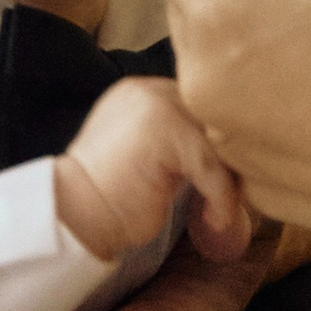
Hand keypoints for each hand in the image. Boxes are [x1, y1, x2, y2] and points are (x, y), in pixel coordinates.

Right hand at [63, 77, 249, 263]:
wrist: (75, 217)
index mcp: (143, 92)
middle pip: (215, 120)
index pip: (203, 109)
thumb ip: (181, 143)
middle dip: (230, 159)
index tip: (231, 179)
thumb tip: (236, 153)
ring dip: (229, 182)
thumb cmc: (114, 198)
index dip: (222, 144)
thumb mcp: (150, 158)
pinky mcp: (165, 132)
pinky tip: (214, 219)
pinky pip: (213, 165)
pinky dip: (221, 198)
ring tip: (220, 210)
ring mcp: (157, 107)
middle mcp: (150, 91)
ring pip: (218, 142)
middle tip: (231, 196)